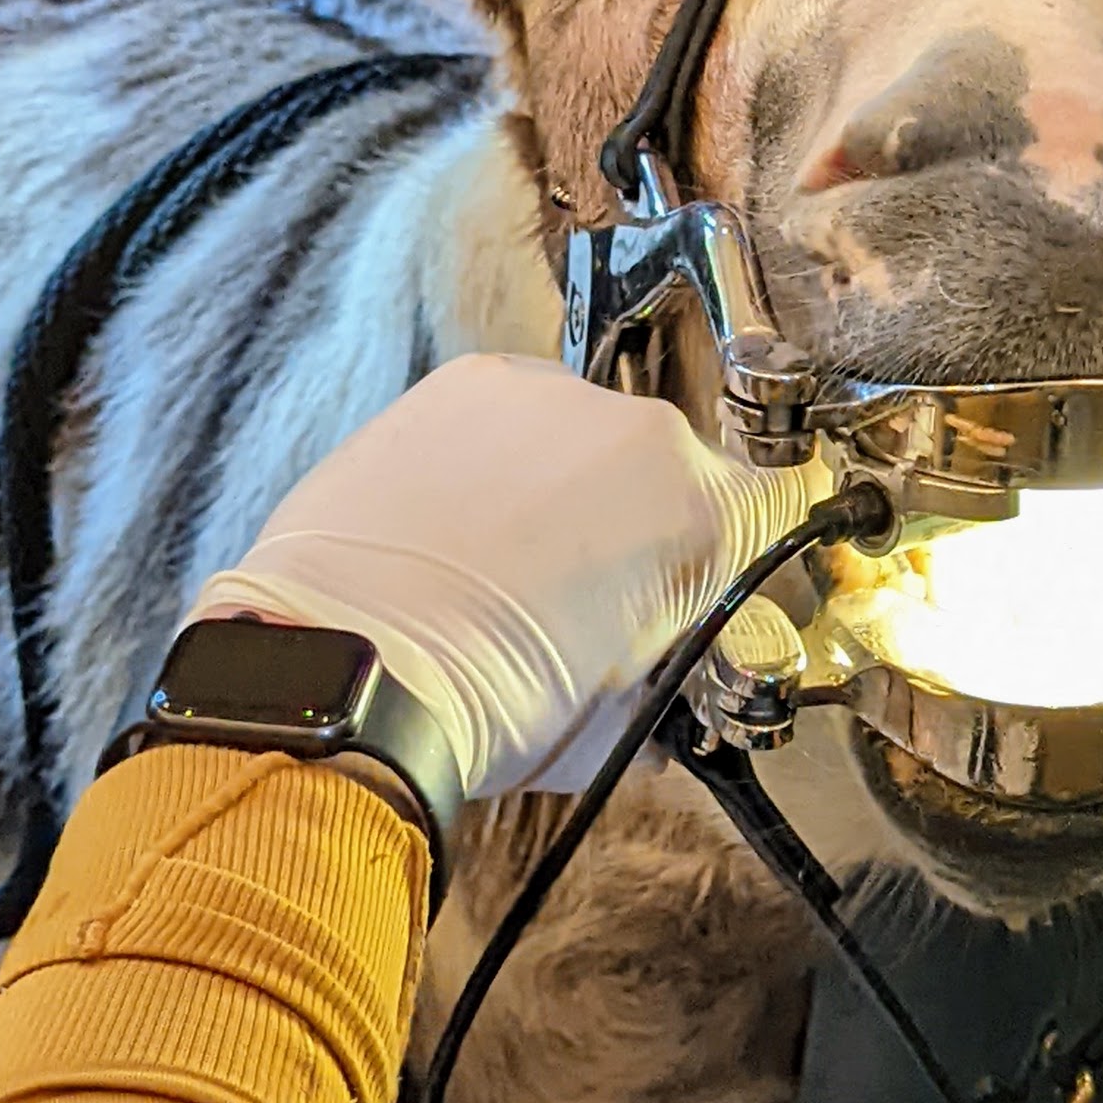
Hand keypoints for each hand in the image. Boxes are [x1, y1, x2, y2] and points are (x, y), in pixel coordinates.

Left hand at [190, 356, 820, 796]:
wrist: (353, 668)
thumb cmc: (488, 703)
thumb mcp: (622, 719)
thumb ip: (666, 676)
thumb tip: (659, 683)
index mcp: (698, 505)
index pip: (749, 519)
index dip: (711, 569)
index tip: (680, 600)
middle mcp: (633, 427)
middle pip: (662, 469)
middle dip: (632, 523)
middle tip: (584, 593)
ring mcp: (543, 395)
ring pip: (582, 436)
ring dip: (563, 483)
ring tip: (506, 558)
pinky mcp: (459, 383)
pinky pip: (507, 417)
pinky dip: (495, 458)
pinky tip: (458, 521)